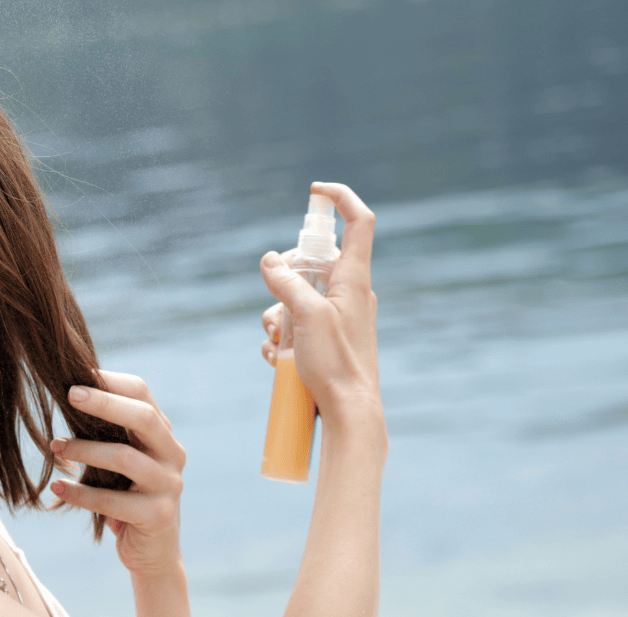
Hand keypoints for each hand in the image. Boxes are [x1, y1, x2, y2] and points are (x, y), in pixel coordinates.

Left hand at [49, 370, 186, 576]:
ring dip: (86, 450)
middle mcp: (173, 455)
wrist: (152, 552)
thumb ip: (106, 433)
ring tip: (56, 447)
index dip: (111, 383)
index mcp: (163, 435)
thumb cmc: (127, 496)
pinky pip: (113, 501)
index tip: (76, 375)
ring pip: (126, 458)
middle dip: (105, 403)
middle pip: (144, 418)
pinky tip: (58, 486)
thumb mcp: (121, 460)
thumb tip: (66, 394)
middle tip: (69, 394)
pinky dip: (81, 493)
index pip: (143, 395)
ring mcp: (170, 486)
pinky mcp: (157, 516)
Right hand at [259, 182, 381, 422]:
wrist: (350, 411)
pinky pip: (298, 325)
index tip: (314, 193)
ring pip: (299, 297)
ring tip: (273, 338)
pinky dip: (281, 336)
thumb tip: (269, 260)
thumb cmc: (337, 363)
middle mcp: (350, 293)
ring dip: (276, 314)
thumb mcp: (306, 316)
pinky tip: (275, 356)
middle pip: (313, 263)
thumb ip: (287, 283)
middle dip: (284, 276)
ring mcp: (339, 317)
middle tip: (274, 295)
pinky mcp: (327, 340)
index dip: (340, 199)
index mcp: (354, 278)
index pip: (358, 222)